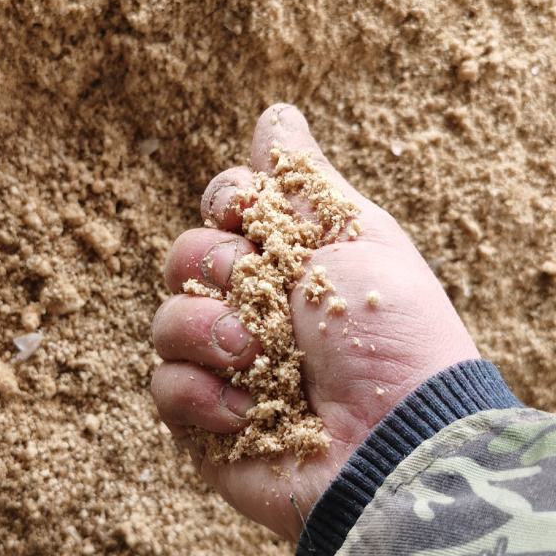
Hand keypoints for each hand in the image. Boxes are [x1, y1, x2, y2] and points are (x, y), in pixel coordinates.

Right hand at [151, 105, 478, 540]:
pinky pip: (163, 386)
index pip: (221, 207)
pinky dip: (203, 395)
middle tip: (266, 295)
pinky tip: (250, 410)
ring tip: (258, 357)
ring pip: (165, 321)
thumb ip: (304, 182)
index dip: (226, 203)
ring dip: (209, 331)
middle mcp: (251, 308)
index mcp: (288, 261)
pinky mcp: (204, 422)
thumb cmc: (387, 335)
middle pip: (182, 256)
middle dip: (217, 266)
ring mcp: (224, 367)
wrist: (391, 439)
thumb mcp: (356, 237)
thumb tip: (276, 116)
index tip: (249, 215)